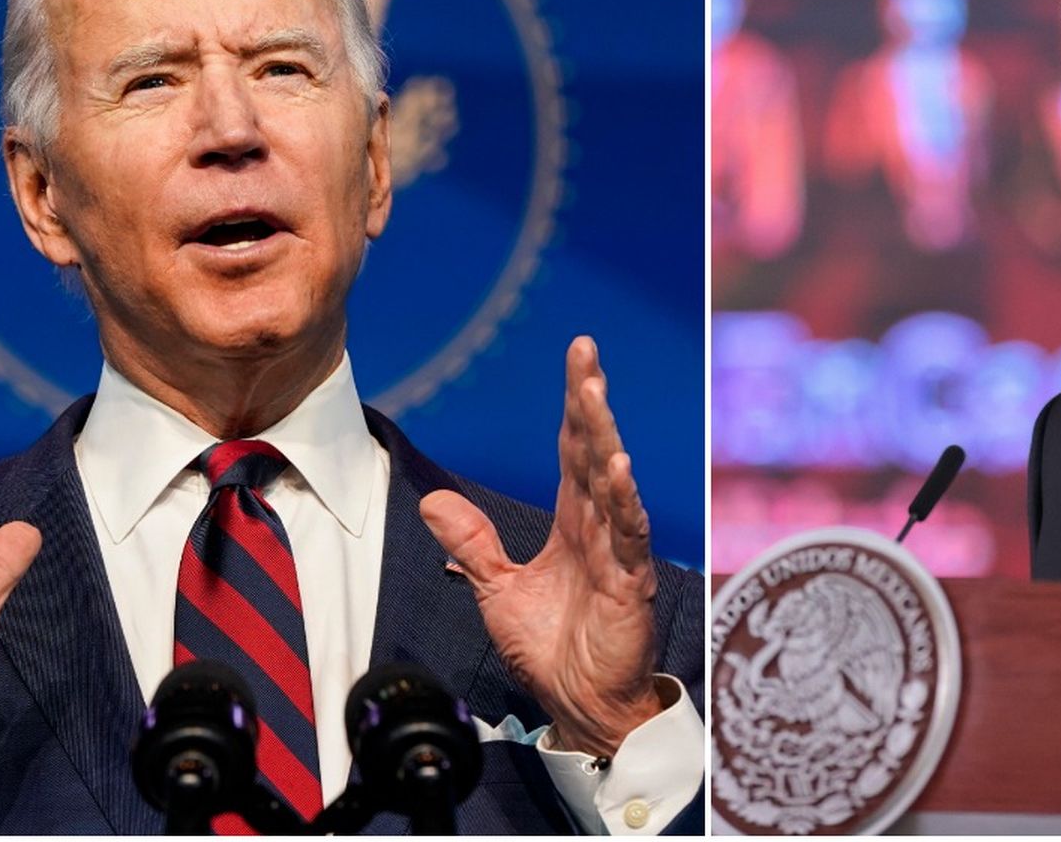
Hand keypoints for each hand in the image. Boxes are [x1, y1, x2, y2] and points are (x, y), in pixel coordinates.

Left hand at [419, 336, 661, 756]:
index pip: (572, 450)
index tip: (578, 358)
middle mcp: (599, 528)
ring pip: (612, 484)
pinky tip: (617, 470)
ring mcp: (618, 552)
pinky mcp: (629, 584)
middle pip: (593, 451)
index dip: (574, 404)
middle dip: (590, 402)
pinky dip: (623, 503)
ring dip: (605, 438)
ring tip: (594, 396)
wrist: (581, 706)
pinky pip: (628, 536)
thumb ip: (473, 542)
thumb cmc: (552, 650)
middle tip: (586, 355)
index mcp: (573, 523)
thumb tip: (430, 501)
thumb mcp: (497, 589)